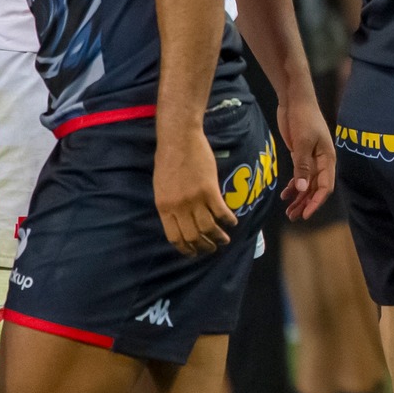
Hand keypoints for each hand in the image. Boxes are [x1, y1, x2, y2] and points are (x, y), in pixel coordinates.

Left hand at [155, 129, 236, 254]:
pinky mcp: (209, 189)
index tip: (194, 253)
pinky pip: (221, 212)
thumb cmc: (168, 159)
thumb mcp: (161, 186)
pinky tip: (233, 222)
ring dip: (218, 237)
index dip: (185, 249)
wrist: (179, 140)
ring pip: (208, 227)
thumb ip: (169, 204)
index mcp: (163, 207)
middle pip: (192, 236)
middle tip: (212, 248)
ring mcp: (194, 199)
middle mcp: (178, 207)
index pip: (174, 237)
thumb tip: (178, 219)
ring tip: (225, 239)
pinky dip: (228, 220)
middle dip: (204, 246)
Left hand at [276, 92, 337, 221]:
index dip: (316, 202)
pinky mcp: (301, 155)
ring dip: (299, 198)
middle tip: (294, 217)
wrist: (296, 100)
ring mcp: (311, 159)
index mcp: (328, 159)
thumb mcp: (302, 143)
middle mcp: (322, 161)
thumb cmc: (304, 119)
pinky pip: (300, 175)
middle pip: (316, 188)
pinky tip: (286, 194)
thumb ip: (302, 167)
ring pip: (307, 184)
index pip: (325, 186)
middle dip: (306, 203)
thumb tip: (303, 189)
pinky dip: (294, 186)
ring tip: (289, 211)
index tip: (306, 215)